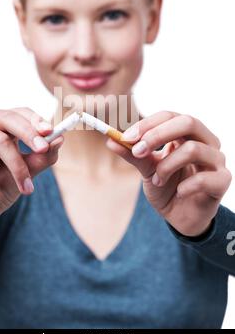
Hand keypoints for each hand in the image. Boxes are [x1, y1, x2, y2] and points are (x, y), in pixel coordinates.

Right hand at [0, 107, 62, 231]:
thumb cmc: (1, 187)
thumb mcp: (27, 174)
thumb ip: (42, 157)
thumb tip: (59, 139)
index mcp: (3, 125)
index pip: (21, 113)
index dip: (36, 120)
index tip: (51, 132)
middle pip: (8, 118)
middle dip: (29, 134)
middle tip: (42, 149)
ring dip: (15, 165)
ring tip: (23, 185)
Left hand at [106, 111, 231, 236]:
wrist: (181, 217)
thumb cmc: (167, 187)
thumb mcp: (147, 169)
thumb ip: (133, 154)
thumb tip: (110, 141)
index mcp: (187, 133)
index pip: (170, 116)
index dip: (148, 124)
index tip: (126, 137)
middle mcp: (206, 141)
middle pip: (188, 122)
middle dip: (158, 135)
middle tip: (138, 151)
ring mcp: (217, 160)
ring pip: (193, 149)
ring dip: (167, 166)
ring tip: (158, 180)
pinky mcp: (223, 181)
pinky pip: (203, 178)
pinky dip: (184, 186)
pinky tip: (178, 193)